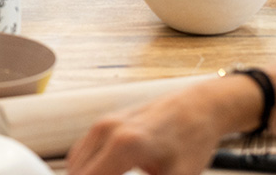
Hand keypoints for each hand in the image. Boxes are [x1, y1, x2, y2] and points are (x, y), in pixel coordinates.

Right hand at [66, 93, 228, 174]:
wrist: (199, 108)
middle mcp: (107, 130)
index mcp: (125, 145)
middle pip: (77, 174)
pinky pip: (80, 156)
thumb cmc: (192, 140)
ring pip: (76, 167)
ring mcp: (101, 124)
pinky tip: (108, 174)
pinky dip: (88, 170)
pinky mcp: (101, 124)